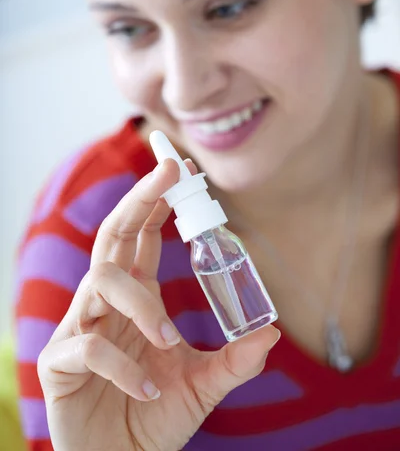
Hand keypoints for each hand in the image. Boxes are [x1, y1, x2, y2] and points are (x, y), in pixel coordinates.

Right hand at [38, 158, 280, 450]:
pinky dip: (122, 365)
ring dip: (139, 305)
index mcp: (138, 298)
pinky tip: (147, 391)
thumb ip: (235, 361)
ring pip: (101, 282)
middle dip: (138, 199)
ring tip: (166, 340)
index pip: (143, 235)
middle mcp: (108, 303)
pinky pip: (89, 345)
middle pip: (115, 235)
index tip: (178, 170)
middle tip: (167, 171)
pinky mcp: (61, 362)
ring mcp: (81, 327)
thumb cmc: (154, 418)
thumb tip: (271, 332)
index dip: (156, 200)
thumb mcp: (202, 386)